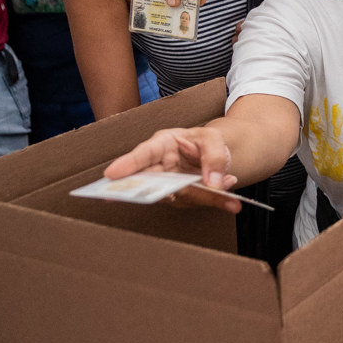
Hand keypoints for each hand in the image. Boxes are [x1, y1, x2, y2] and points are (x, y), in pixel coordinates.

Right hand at [102, 127, 241, 212]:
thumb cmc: (206, 140)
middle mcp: (159, 167)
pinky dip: (215, 202)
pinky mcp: (181, 198)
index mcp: (161, 145)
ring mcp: (168, 185)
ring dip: (203, 198)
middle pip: (150, 182)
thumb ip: (214, 158)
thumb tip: (213, 183)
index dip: (127, 165)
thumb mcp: (213, 139)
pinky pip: (195, 203)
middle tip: (162, 195)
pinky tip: (232, 201)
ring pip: (178, 197)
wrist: (217, 154)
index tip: (111, 174)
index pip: (143, 154)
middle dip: (149, 191)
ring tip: (229, 195)